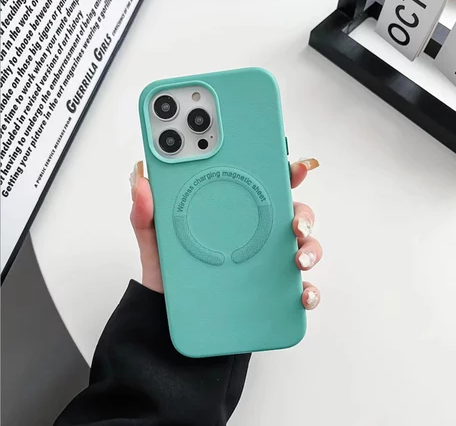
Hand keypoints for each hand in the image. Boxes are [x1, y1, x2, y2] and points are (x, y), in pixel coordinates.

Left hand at [130, 158, 321, 309]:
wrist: (167, 316)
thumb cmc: (169, 272)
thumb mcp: (155, 239)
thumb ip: (146, 214)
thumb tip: (141, 185)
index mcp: (236, 215)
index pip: (264, 187)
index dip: (282, 175)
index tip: (292, 169)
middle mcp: (257, 236)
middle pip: (293, 215)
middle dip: (303, 214)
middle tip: (295, 222)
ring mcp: (267, 263)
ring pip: (304, 248)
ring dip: (311, 250)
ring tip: (299, 259)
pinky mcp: (271, 292)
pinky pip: (297, 289)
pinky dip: (308, 291)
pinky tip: (302, 295)